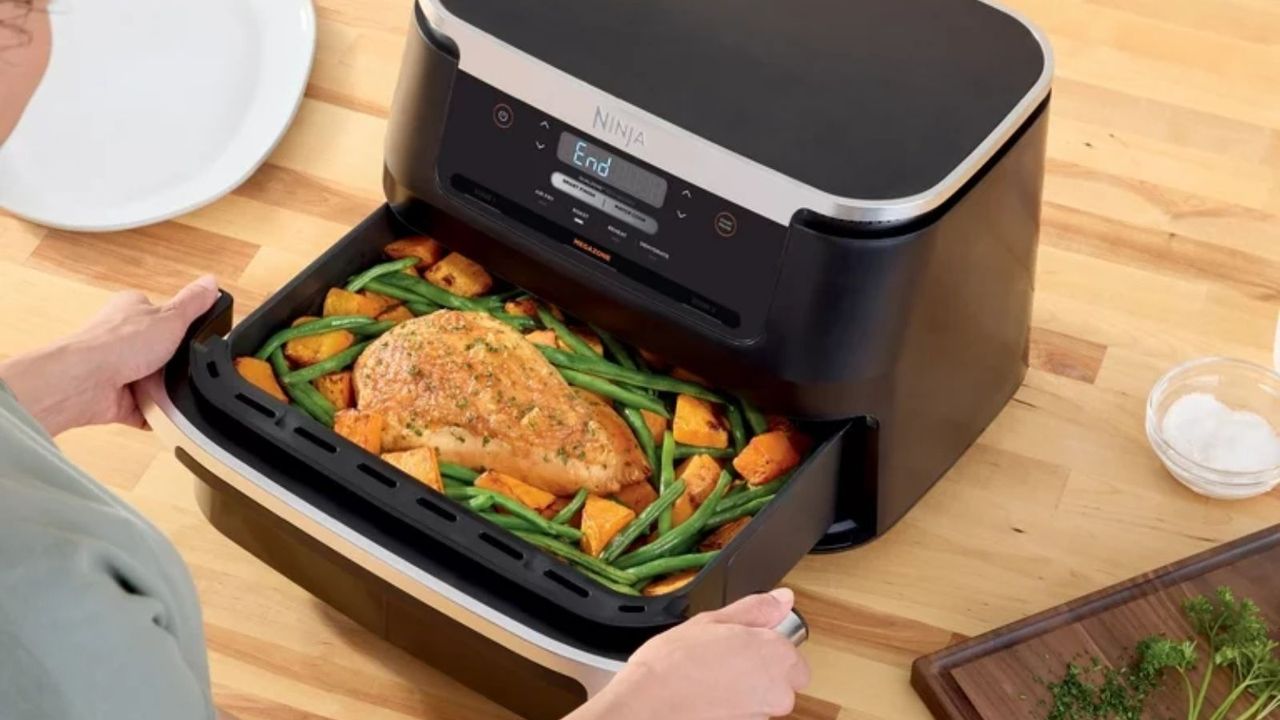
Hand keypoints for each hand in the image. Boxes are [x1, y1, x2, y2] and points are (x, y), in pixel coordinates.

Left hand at [0, 276, 218, 434]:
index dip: (180, 325)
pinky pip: (147, 408)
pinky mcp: (117, 397)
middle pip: (162, 350)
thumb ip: (193, 302)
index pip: (161, 313)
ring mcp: (118, 369)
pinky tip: (164, 409)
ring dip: (167, 388)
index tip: (195, 333)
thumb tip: (210, 282)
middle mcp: (121, 339)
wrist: (87, 381)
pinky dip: (157, 413)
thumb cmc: (116, 343)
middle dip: (176, 361)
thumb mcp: (171, 317)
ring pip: (155, 380)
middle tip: (188, 363)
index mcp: (132, 311)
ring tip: (173, 386)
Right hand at [573, 588, 809, 719]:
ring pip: (763, 701)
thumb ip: (756, 610)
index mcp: (776, 654)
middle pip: (783, 682)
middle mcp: (777, 690)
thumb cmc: (674, 663)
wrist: (648, 703)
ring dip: (746, 692)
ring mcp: (761, 716)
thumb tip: (781, 599)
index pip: (794, 656)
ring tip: (712, 679)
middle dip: (761, 673)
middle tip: (726, 661)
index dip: (769, 648)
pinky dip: (733, 708)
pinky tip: (709, 696)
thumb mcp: (714, 620)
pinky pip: (746, 715)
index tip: (747, 644)